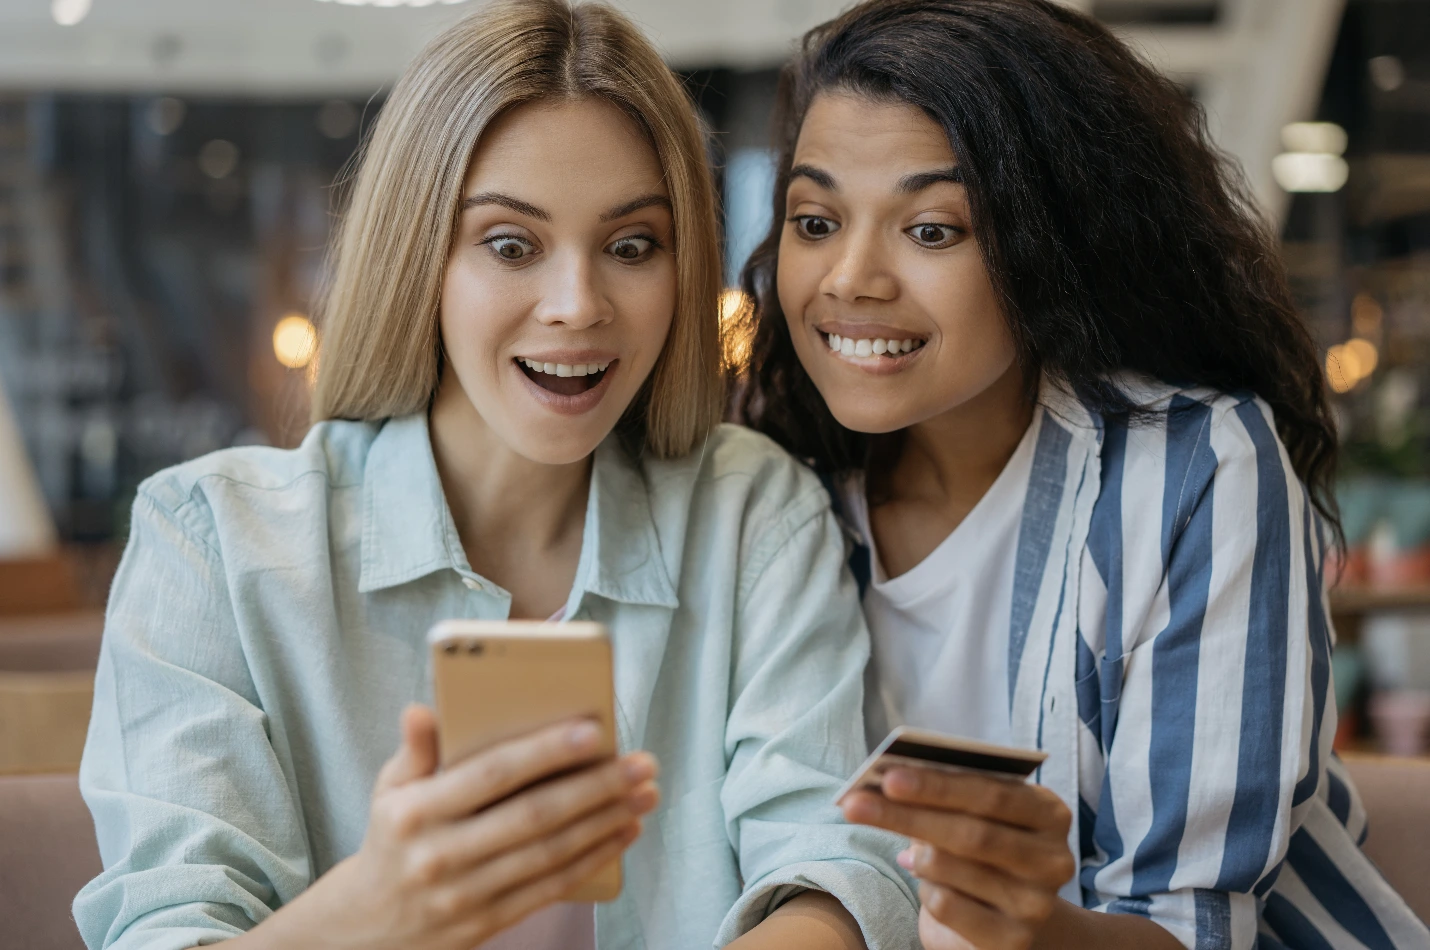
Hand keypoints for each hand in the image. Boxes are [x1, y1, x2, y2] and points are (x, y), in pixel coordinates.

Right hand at [244, 705, 658, 949]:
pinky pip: (552, 886)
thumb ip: (415, 750)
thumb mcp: (389, 790)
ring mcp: (466, 894)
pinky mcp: (488, 922)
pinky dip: (594, 858)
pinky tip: (624, 831)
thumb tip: (423, 709)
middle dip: (596, 787)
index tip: (595, 731)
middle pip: (534, 815)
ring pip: (551, 853)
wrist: (367, 927)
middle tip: (642, 763)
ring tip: (645, 793)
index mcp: (415, 812)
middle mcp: (441, 855)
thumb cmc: (393, 838)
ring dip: (606, 821)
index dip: (545, 752)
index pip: (491, 775)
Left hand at [841, 767, 1073, 949]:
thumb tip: (889, 782)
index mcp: (1050, 814)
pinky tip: (927, 884)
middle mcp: (1052, 859)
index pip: (991, 793)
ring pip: (953, 869)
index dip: (937, 785)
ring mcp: (1037, 903)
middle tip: (857, 804)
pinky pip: (947, 906)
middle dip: (907, 816)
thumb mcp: (978, 816)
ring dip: (917, 857)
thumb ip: (948, 796)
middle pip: (970, 833)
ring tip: (904, 853)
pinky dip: (926, 890)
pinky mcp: (1013, 940)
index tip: (887, 777)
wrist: (1015, 918)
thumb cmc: (987, 853)